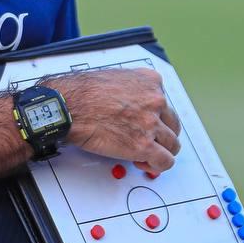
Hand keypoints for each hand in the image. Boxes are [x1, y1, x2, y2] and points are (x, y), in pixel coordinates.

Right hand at [49, 68, 181, 173]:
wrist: (70, 106)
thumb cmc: (83, 92)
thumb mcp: (116, 77)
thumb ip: (133, 89)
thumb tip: (133, 103)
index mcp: (150, 81)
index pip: (165, 103)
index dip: (156, 118)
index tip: (148, 124)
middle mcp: (156, 100)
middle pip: (173, 124)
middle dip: (162, 135)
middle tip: (149, 141)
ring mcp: (151, 123)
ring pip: (172, 144)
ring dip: (161, 151)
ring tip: (146, 155)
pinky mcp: (144, 145)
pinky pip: (165, 161)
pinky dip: (158, 165)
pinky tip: (145, 163)